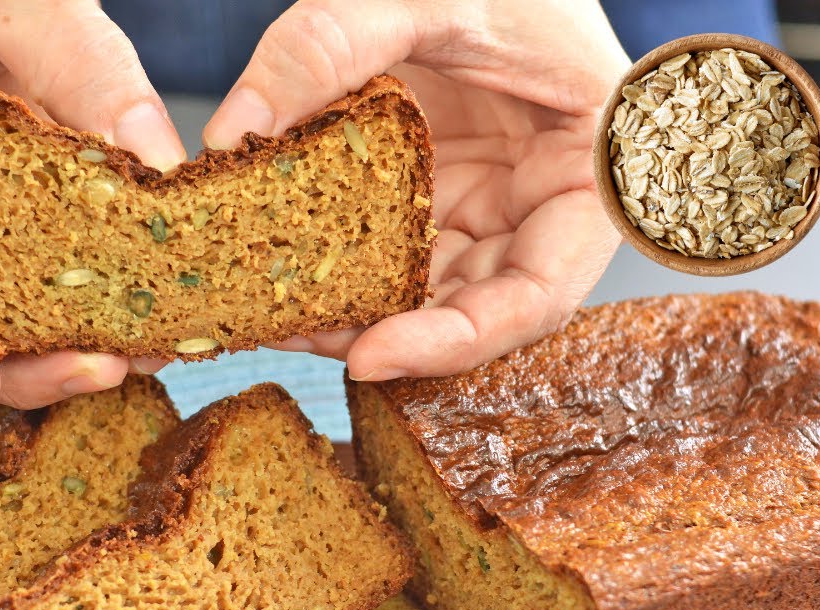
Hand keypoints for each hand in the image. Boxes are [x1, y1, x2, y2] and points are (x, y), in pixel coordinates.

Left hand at [204, 0, 629, 380]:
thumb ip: (332, 44)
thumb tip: (233, 131)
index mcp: (586, 174)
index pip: (535, 298)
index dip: (454, 341)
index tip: (367, 356)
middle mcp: (537, 205)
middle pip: (470, 308)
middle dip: (382, 333)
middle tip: (290, 331)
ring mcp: (485, 199)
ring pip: (421, 286)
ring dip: (350, 305)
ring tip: (268, 306)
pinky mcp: (436, 186)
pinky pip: (388, 240)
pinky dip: (337, 255)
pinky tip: (280, 257)